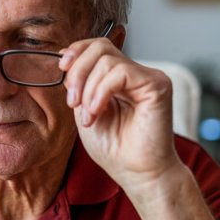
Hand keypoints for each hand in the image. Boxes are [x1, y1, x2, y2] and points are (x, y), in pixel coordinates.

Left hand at [59, 38, 181, 191]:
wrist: (137, 174)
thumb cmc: (114, 148)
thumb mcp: (85, 109)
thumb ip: (80, 84)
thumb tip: (65, 58)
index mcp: (119, 77)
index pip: (97, 46)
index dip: (76, 51)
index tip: (62, 70)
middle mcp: (136, 73)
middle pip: (100, 47)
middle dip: (78, 71)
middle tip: (72, 101)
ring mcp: (148, 77)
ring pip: (108, 60)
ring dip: (88, 89)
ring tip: (88, 116)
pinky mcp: (158, 85)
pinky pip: (121, 73)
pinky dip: (101, 92)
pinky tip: (97, 111)